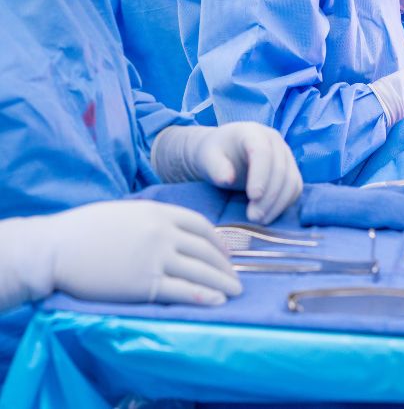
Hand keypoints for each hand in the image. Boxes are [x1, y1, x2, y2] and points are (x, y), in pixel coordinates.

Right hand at [1, 201, 240, 308]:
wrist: (56, 248)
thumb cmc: (84, 229)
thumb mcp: (126, 212)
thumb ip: (153, 219)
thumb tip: (171, 229)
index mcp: (159, 212)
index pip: (200, 225)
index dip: (218, 240)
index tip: (227, 253)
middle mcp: (163, 233)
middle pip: (205, 249)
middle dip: (224, 265)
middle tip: (238, 277)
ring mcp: (155, 258)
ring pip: (199, 271)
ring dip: (222, 282)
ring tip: (236, 292)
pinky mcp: (143, 284)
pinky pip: (180, 290)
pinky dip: (202, 296)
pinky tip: (216, 301)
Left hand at [152, 123, 302, 223]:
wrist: (223, 152)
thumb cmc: (214, 154)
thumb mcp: (207, 158)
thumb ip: (215, 167)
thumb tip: (227, 179)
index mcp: (252, 132)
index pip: (263, 152)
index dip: (261, 175)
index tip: (253, 197)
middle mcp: (274, 140)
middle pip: (280, 169)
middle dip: (269, 196)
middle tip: (253, 217)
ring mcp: (285, 154)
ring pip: (291, 180)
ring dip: (278, 203)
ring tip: (260, 220)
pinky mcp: (290, 169)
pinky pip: (295, 188)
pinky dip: (285, 203)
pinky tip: (269, 215)